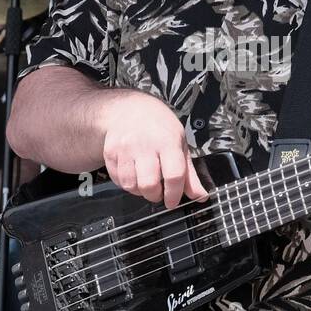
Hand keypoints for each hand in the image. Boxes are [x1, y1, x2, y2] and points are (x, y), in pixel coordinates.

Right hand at [99, 91, 208, 208]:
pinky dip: (127, 184)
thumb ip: (189, 173)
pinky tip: (133, 175)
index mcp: (167, 142)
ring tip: (145, 182)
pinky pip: (118, 180)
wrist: (128, 109)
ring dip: (139, 191)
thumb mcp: (180, 143)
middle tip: (158, 191)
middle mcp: (145, 145)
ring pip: (131, 186)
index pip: (174, 175)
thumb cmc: (158, 126)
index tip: (172, 201)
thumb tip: (200, 196)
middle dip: (155, 195)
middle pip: (149, 185)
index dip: (174, 194)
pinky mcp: (110, 154)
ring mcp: (125, 150)